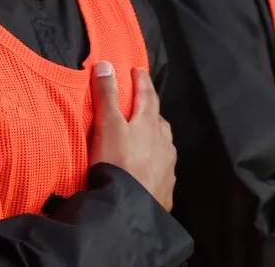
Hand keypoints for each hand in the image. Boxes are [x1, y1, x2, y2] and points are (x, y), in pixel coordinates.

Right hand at [89, 61, 176, 209]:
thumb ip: (107, 96)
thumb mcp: (108, 126)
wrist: (130, 208)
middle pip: (159, 121)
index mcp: (150, 124)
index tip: (138, 70)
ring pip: (164, 145)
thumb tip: (106, 65)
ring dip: (155, 138)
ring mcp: (168, 166)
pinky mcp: (166, 188)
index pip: (148, 95)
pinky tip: (149, 169)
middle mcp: (164, 142)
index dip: (141, 81)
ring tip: (146, 137)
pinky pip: (162, 169)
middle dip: (151, 111)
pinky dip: (155, 163)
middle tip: (143, 105)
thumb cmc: (118, 163)